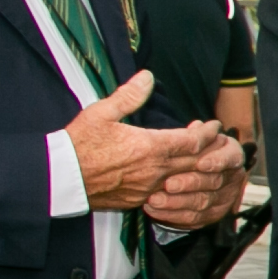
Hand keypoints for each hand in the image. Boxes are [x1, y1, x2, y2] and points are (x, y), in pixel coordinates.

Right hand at [66, 74, 227, 211]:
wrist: (59, 178)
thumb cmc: (78, 144)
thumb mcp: (102, 112)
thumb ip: (129, 96)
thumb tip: (147, 77)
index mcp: (150, 147)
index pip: (193, 141)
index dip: (208, 133)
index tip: (215, 125)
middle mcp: (155, 171)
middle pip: (196, 163)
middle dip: (211, 151)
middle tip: (218, 141)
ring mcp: (148, 188)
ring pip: (184, 180)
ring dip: (198, 169)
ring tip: (204, 158)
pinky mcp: (138, 200)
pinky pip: (167, 193)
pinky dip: (179, 183)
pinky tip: (179, 176)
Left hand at [141, 129, 246, 229]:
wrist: (183, 174)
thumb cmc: (187, 152)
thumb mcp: (190, 139)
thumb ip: (192, 135)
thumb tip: (197, 127)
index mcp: (231, 154)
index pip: (232, 156)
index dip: (218, 161)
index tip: (200, 163)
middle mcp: (232, 176)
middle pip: (214, 181)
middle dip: (190, 183)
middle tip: (168, 184)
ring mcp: (224, 198)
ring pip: (202, 202)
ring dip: (176, 202)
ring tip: (154, 199)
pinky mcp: (212, 215)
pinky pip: (193, 218)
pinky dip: (173, 215)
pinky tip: (155, 210)